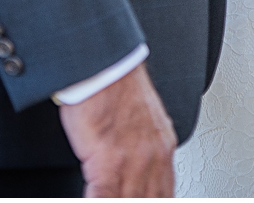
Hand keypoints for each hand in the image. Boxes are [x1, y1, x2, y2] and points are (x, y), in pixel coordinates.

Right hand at [58, 65, 176, 197]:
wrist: (104, 65)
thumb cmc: (114, 87)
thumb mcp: (141, 120)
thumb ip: (142, 147)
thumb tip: (134, 166)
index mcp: (162, 147)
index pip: (164, 192)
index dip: (157, 201)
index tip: (146, 200)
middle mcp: (153, 157)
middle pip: (153, 199)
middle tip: (127, 200)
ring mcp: (133, 162)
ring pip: (130, 201)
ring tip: (110, 201)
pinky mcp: (108, 162)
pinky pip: (103, 198)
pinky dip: (96, 202)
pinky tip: (89, 201)